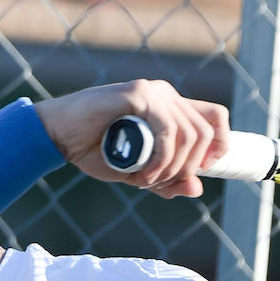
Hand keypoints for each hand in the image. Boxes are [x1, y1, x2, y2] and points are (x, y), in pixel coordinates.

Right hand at [34, 80, 228, 198]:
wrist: (59, 136)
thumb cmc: (94, 150)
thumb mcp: (137, 173)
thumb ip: (166, 180)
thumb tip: (198, 188)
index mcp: (171, 108)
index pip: (216, 117)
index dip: (220, 145)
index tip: (203, 170)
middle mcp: (167, 95)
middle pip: (206, 131)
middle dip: (190, 166)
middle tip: (162, 183)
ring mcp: (154, 92)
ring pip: (190, 134)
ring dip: (172, 167)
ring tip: (146, 180)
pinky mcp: (139, 94)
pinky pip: (167, 130)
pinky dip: (161, 159)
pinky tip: (144, 173)